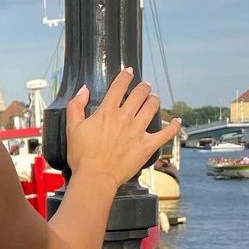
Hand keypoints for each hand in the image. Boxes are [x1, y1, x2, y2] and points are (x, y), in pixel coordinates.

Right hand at [66, 67, 181, 188]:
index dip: (125, 76)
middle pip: (139, 94)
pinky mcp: (147, 145)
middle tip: (144, 87)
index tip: (129, 71)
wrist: (95, 177)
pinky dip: (173, 126)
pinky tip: (176, 120)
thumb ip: (76, 106)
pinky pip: (166, 133)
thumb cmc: (81, 155)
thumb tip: (84, 89)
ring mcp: (138, 131)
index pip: (118, 87)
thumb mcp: (72, 128)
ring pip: (152, 107)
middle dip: (143, 87)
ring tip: (153, 99)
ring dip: (154, 100)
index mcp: (106, 112)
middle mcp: (125, 118)